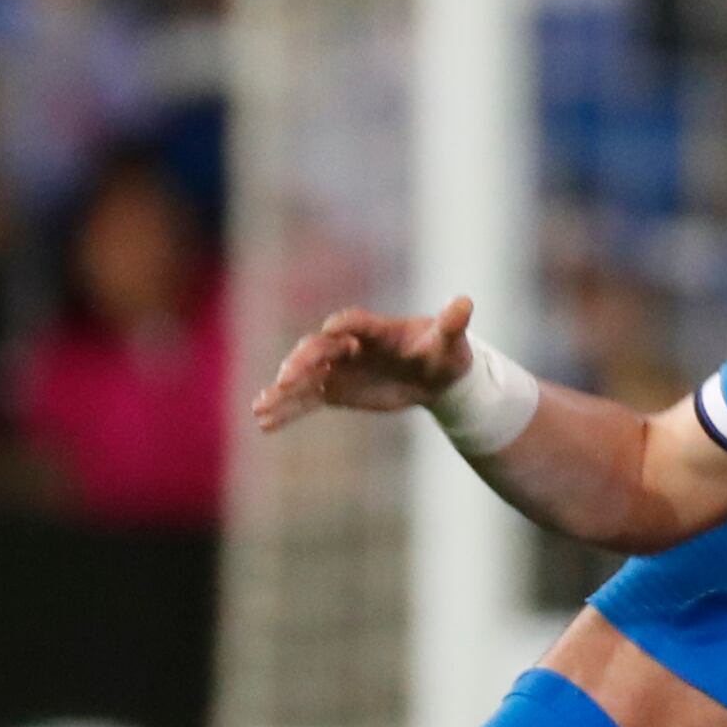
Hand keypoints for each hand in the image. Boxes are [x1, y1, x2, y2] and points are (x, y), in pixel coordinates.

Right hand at [253, 297, 475, 433]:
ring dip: (282, 390)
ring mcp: (338, 368)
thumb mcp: (450, 342)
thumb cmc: (443, 352)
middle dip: (302, 361)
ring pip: (305, 377)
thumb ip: (452, 324)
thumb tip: (466, 303)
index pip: (355, 323)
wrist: (434, 375)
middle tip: (286, 377)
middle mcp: (349, 345)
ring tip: (261, 406)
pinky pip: (306, 400)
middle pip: (320, 349)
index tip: (333, 329)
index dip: (345, 324)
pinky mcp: (334, 390)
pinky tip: (265, 423)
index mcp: (376, 330)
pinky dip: (286, 410)